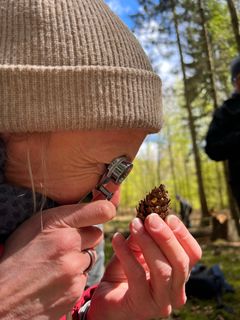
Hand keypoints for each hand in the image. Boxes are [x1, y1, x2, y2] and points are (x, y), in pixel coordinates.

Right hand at [0, 200, 115, 319]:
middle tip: (66, 244)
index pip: (101, 210)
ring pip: (90, 257)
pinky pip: (84, 276)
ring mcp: (74, 269)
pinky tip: (56, 279)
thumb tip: (89, 210)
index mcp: (57, 224)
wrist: (3, 298)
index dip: (104, 210)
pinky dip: (74, 277)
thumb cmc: (15, 257)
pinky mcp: (75, 290)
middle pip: (96, 234)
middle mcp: (69, 244)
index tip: (105, 212)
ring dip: (79, 259)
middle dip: (85, 238)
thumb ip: (63, 217)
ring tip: (56, 265)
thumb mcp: (33, 226)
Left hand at [88, 214, 201, 319]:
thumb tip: (147, 216)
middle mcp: (176, 292)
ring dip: (148, 242)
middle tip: (150, 218)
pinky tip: (116, 238)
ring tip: (134, 224)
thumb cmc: (123, 275)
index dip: (183, 234)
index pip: (193, 254)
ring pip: (163, 270)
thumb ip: (144, 237)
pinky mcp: (142, 307)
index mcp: (179, 276)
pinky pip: (137, 276)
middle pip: (181, 262)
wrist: (105, 303)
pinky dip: (126, 253)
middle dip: (166, 236)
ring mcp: (161, 303)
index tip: (168, 216)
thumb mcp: (136, 251)